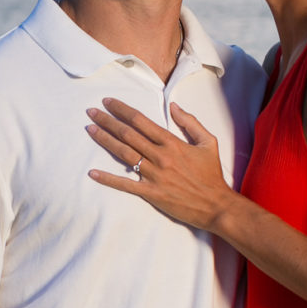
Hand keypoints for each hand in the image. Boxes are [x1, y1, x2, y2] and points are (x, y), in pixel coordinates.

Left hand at [86, 98, 233, 230]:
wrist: (216, 205)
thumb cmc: (212, 174)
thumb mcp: (208, 142)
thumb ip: (190, 122)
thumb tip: (174, 106)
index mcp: (172, 143)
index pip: (141, 121)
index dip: (122, 109)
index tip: (108, 102)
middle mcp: (161, 157)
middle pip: (128, 134)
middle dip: (107, 121)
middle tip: (91, 112)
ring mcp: (154, 176)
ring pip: (124, 154)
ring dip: (104, 140)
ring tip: (90, 129)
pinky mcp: (151, 193)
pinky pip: (125, 185)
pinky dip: (108, 178)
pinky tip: (93, 172)